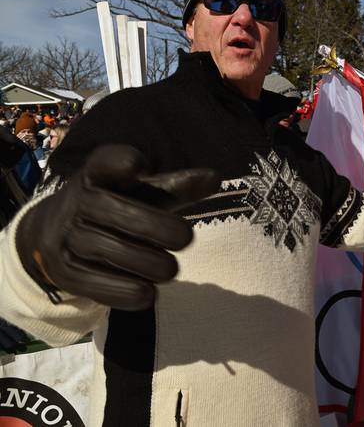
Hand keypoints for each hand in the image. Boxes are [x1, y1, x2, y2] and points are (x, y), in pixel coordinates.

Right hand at [16, 144, 219, 310]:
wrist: (55, 235)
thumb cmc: (116, 207)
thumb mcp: (142, 193)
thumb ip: (176, 187)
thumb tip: (215, 179)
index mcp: (96, 175)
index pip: (102, 162)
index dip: (118, 161)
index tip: (138, 165)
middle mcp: (75, 202)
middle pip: (114, 213)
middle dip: (154, 227)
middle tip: (187, 238)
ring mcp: (64, 236)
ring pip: (104, 249)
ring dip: (144, 262)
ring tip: (172, 270)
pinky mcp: (62, 271)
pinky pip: (90, 283)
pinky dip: (121, 291)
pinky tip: (148, 294)